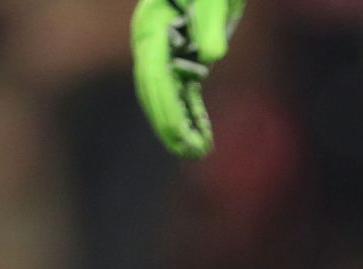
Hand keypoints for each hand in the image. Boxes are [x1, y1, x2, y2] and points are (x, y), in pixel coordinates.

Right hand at [132, 0, 246, 158]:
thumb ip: (210, 21)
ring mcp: (166, 55)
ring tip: (197, 153)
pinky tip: (204, 138)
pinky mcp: (184, 61)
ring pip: (167, 98)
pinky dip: (193, 116)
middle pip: (154, 91)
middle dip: (169, 123)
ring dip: (180, 127)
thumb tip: (211, 56)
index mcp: (151, 26)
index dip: (164, 105)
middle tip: (188, 152)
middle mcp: (151, 44)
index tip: (178, 132)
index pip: (154, 74)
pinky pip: (184, 94)